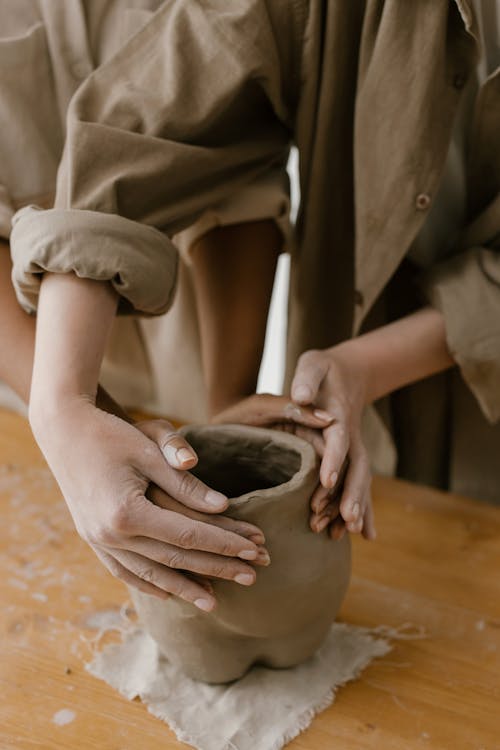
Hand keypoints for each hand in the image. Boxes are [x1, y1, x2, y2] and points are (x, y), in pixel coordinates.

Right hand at [30, 399, 267, 609]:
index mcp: (127, 512)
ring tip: (213, 602)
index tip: (252, 550)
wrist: (63, 431)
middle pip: (173, 559)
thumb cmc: (111, 434)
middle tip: (251, 577)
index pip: (187, 536)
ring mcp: (97, 540)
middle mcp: (110, 534)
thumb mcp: (150, 451)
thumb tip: (222, 507)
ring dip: (183, 588)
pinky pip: (123, 570)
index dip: (223, 544)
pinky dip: (147, 583)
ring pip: (148, 573)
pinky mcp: (91, 537)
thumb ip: (185, 483)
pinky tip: (166, 593)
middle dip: (215, 569)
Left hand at [212, 393, 339, 532]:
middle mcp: (327, 441)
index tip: (327, 482)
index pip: (338, 439)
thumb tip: (328, 419)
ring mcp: (324, 461)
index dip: (336, 461)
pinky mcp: (316, 477)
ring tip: (337, 534)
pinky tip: (341, 536)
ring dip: (348, 509)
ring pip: (349, 484)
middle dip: (352, 494)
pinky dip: (341, 515)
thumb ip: (291, 408)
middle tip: (348, 519)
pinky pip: (338, 496)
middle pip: (354, 467)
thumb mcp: (262, 406)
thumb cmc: (242, 415)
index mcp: (318, 421)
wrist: (228, 429)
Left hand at [291, 344, 375, 540]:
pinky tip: (365, 535)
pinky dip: (363, 510)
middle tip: (347, 519)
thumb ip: (308, 379)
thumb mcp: (314, 365)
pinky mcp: (352, 459)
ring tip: (347, 532)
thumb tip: (301, 396)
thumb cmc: (323, 371)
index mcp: (339, 416)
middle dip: (352, 494)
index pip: (338, 439)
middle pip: (357, 468)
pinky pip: (358, 487)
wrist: (346, 373)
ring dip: (356, 507)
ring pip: (359, 482)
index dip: (334, 459)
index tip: (326, 480)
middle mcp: (351, 437)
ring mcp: (355, 450)